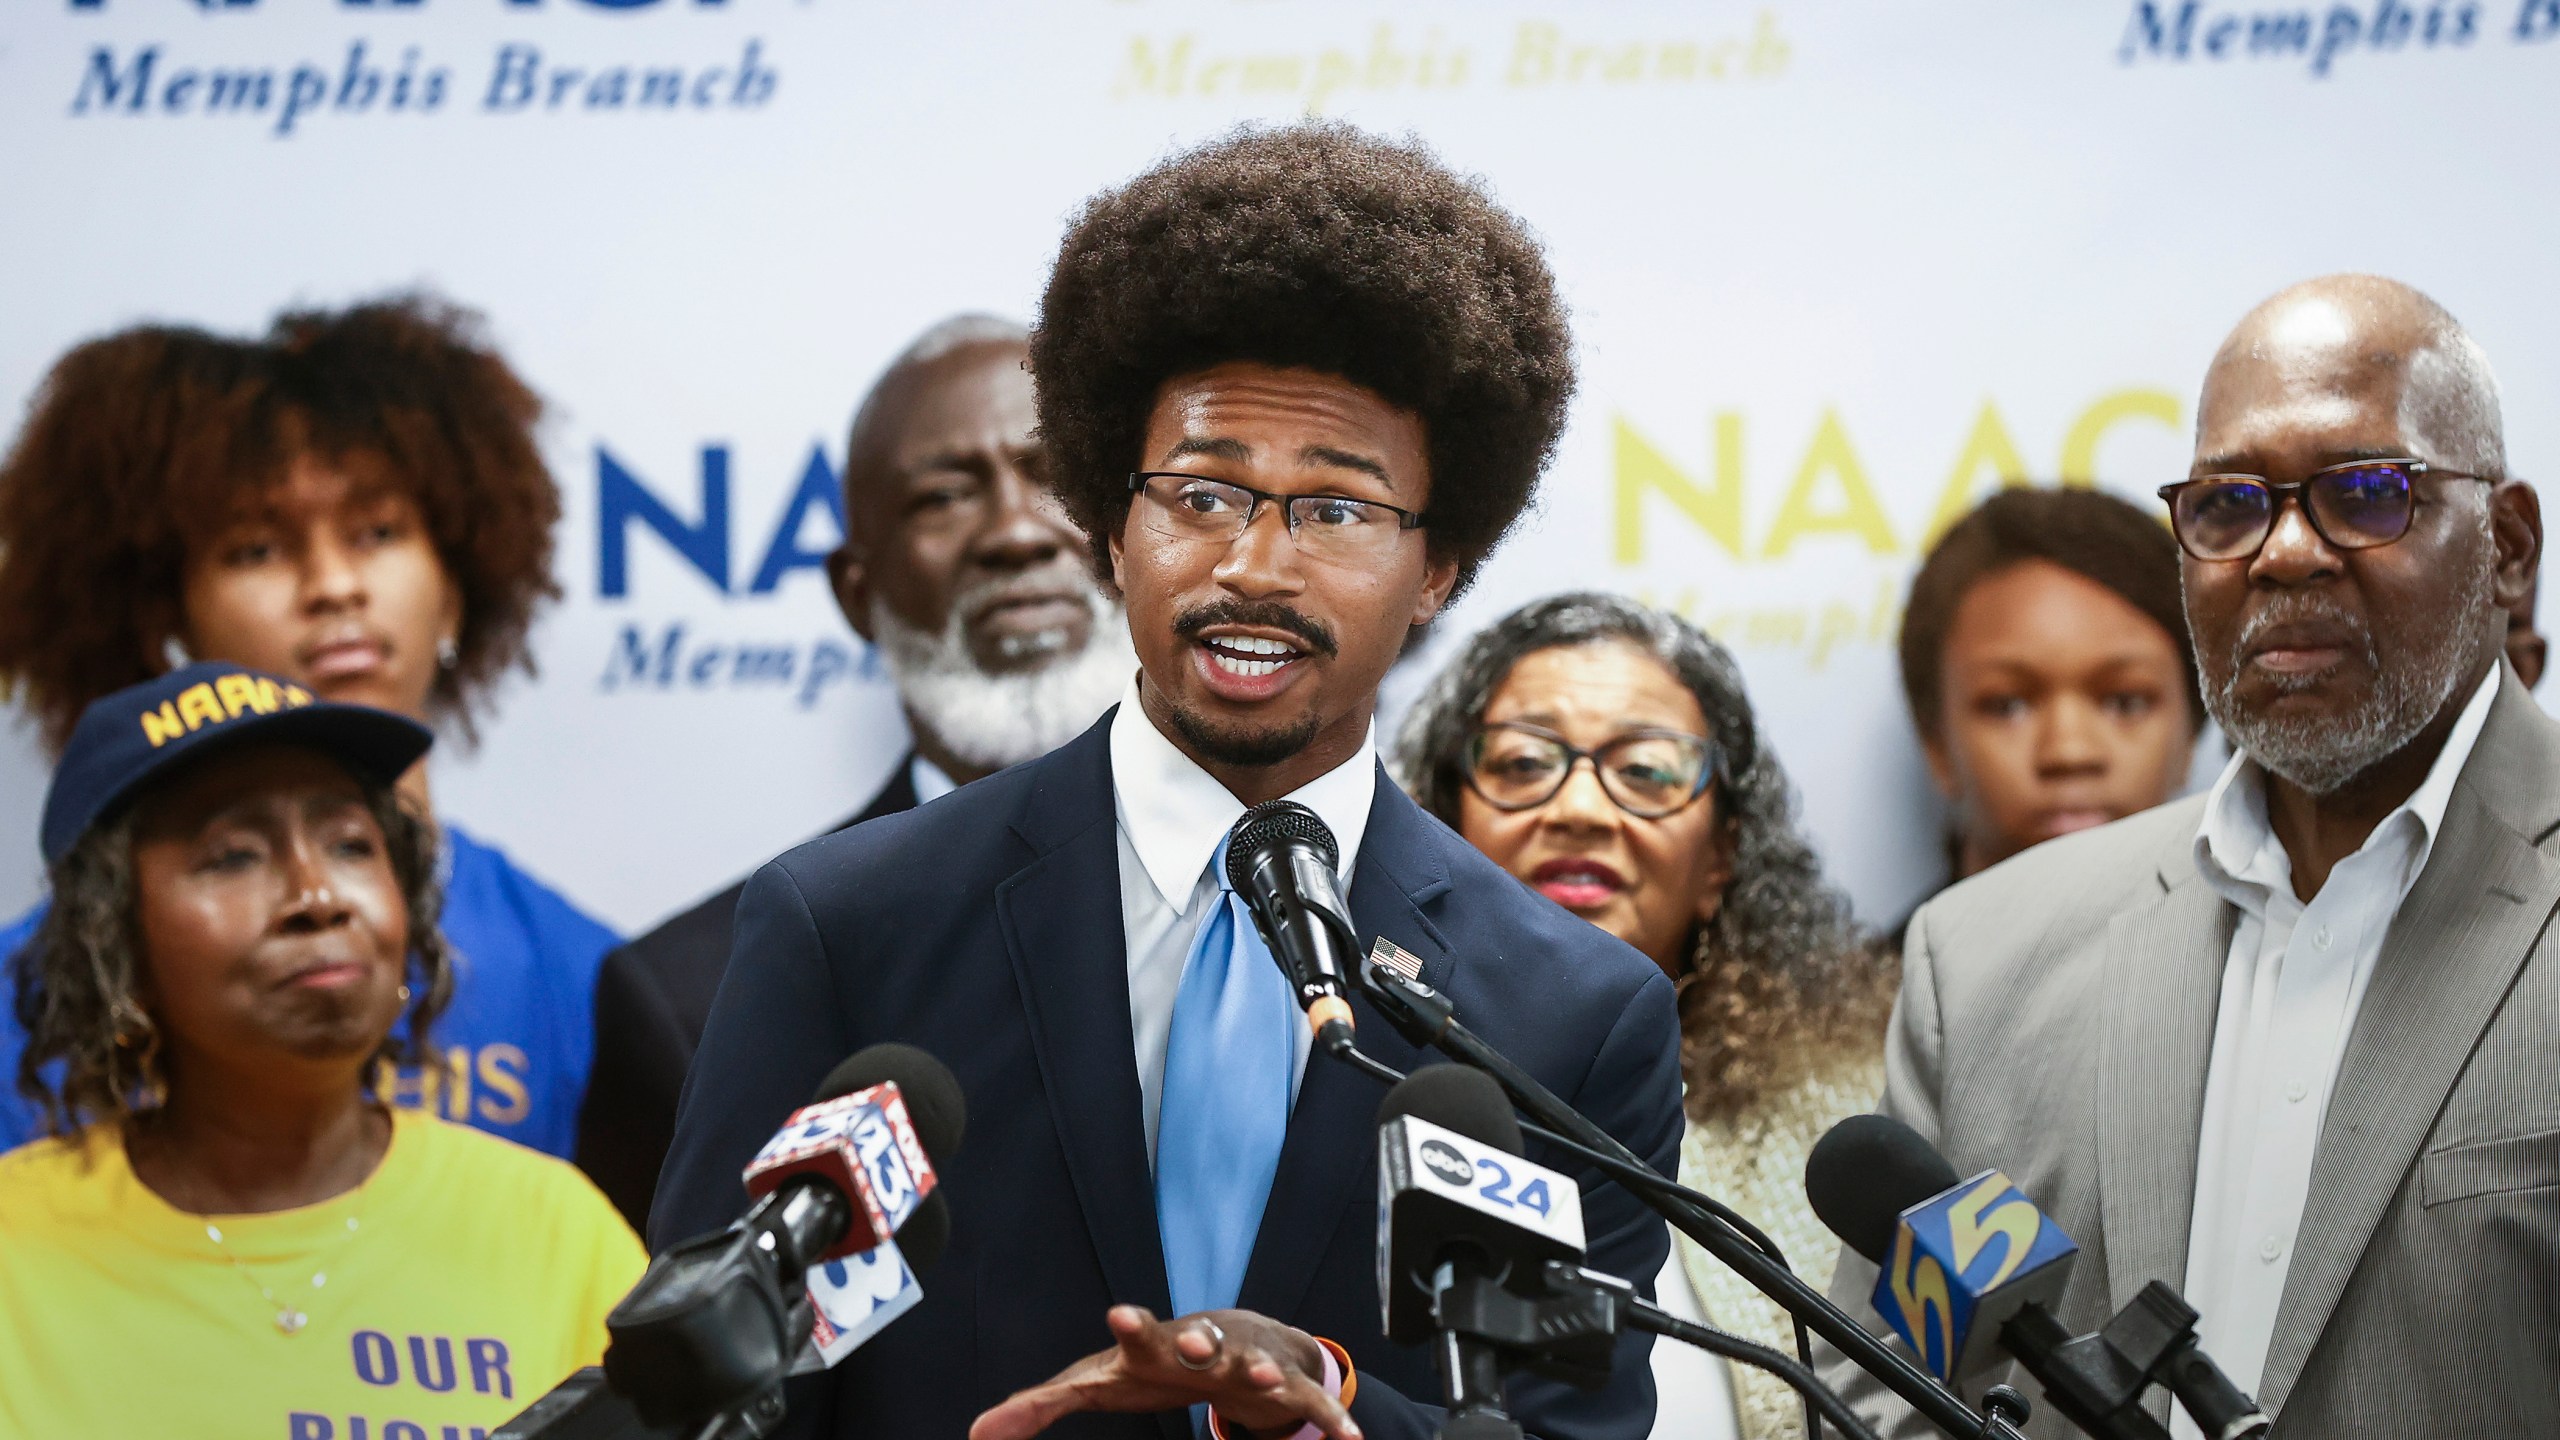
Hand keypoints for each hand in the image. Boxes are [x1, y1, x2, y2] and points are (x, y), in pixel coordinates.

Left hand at [969, 1305, 1360, 1439]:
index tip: (1119, 1318)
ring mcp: (1250, 1362)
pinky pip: (1312, 1404)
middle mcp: (1207, 1344)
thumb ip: (1041, 1406)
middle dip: (1196, 1341)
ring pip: (1257, 1364)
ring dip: (1257, 1369)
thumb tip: (977, 1432)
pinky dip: (1331, 1420)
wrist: (1236, 1343)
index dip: (1132, 1327)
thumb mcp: (1100, 1383)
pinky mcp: (1288, 1386)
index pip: (1139, 1332)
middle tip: (1191, 1345)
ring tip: (1257, 1377)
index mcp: (1156, 1346)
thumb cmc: (1155, 1364)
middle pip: (1201, 1340)